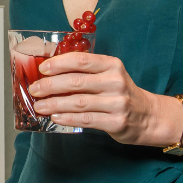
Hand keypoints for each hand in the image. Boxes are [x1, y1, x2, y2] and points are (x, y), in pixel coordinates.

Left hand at [28, 51, 180, 146]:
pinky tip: (55, 117)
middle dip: (50, 85)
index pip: (82, 60)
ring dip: (55, 104)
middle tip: (34, 89)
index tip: (42, 68)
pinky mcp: (116, 122)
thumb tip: (49, 72)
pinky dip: (68, 118)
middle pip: (76, 82)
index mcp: (112, 65)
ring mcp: (117, 102)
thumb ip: (85, 72)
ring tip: (39, 106)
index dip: (59, 63)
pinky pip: (86, 119)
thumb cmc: (119, 93)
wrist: (148, 116)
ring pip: (78, 102)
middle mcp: (116, 82)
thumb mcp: (109, 75)